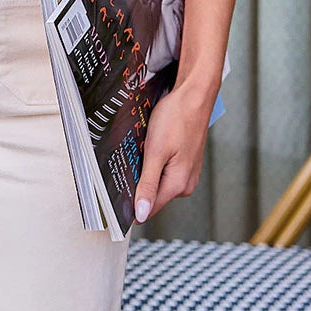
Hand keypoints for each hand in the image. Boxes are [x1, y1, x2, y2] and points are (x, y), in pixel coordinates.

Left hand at [132, 82, 213, 223]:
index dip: (131, 204)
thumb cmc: (177, 118)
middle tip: (128, 161)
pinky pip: (166, 169)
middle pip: (153, 195)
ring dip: (146, 170)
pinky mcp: (186, 162)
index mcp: (178, 184)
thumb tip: (142, 214)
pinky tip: (151, 146)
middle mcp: (186, 183)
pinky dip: (155, 161)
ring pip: (159, 180)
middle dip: (138, 182)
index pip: (149, 208)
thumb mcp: (156, 152)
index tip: (115, 194)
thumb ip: (149, 184)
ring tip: (141, 150)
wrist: (194, 96)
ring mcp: (188, 173)